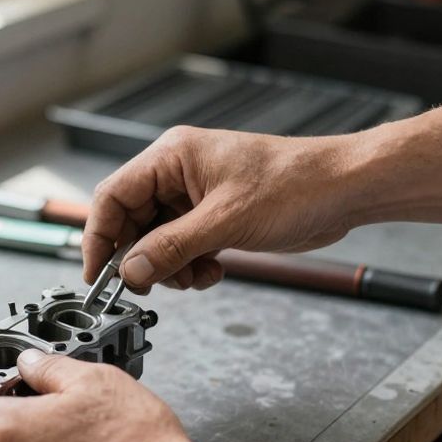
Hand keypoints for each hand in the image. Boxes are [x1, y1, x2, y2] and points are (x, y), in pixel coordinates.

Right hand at [84, 125, 370, 290]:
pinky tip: (213, 272)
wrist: (343, 190)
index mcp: (172, 156)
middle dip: (140, 257)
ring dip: (169, 266)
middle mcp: (178, 173)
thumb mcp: (225, 222)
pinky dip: (190, 265)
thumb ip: (171, 248)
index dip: (100, 237)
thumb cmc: (295, 184)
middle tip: (151, 285)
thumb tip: (129, 270)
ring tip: (193, 277)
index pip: (113, 196)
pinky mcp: (215, 216)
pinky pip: (183, 246)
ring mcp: (196, 196)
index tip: (97, 274)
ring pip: (157, 239)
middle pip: (132, 221)